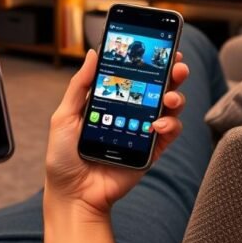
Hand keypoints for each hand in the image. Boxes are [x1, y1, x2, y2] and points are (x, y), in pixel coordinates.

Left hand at [44, 50, 187, 219]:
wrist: (72, 194)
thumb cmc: (63, 157)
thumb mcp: (65, 115)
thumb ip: (80, 85)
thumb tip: (93, 53)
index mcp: (109, 102)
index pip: (133, 77)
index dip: (148, 62)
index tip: (161, 48)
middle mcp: (129, 115)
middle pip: (157, 89)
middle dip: (171, 76)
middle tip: (178, 67)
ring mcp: (141, 133)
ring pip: (168, 110)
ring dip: (175, 99)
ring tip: (168, 98)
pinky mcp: (150, 152)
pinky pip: (168, 135)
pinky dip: (169, 127)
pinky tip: (157, 126)